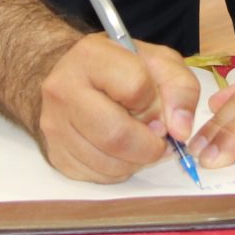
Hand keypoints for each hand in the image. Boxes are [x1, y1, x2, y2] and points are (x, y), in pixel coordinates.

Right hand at [31, 33, 201, 183]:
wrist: (75, 77)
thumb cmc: (120, 68)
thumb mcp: (157, 62)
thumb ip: (180, 88)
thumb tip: (181, 131)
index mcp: (89, 56)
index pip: (135, 87)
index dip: (156, 102)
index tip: (157, 105)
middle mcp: (63, 90)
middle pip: (117, 135)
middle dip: (150, 145)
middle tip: (159, 138)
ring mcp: (54, 125)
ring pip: (109, 163)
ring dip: (137, 161)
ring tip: (140, 142)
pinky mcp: (55, 154)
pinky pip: (98, 177)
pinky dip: (119, 170)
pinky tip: (120, 151)